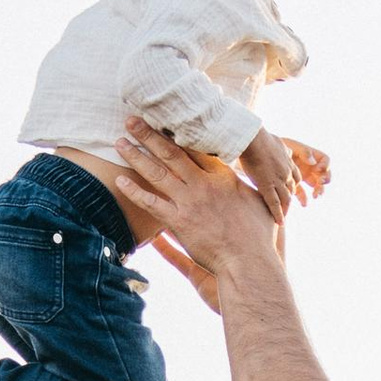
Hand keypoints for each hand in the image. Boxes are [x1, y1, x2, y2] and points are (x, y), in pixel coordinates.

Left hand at [117, 124, 285, 304]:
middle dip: (149, 135)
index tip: (163, 118)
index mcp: (223, 176)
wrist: (248, 262)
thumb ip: (249, 185)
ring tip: (120, 142)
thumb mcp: (260, 201)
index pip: (196, 147)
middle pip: (171, 152)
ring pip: (157, 172)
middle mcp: (203, 184)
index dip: (177, 131)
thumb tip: (256, 173)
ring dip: (136, 156)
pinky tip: (120, 181)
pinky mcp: (179, 222)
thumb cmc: (258, 236)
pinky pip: (150, 203)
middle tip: (131, 120)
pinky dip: (134, 191)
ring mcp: (189, 202)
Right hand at [242, 128, 296, 221]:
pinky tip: (280, 223)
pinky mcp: (267, 186)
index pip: (295, 179)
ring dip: (285, 210)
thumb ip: (283, 149)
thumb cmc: (261, 137)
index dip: (292, 187)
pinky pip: (274, 203)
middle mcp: (286, 173)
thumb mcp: (278, 141)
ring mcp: (277, 180)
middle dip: (289, 200)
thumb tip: (285, 149)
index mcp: (288, 162)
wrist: (253, 139)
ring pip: (285, 199)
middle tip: (286, 209)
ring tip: (282, 218)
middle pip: (291, 190)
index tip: (289, 192)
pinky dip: (278, 214)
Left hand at [285, 140, 331, 202]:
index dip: (325, 165)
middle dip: (325, 181)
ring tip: (315, 196)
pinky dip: (304, 199)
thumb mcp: (291, 145)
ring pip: (317, 186)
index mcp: (312, 155)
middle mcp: (311, 166)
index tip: (318, 170)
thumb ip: (303, 152)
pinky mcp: (296, 185)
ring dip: (318, 191)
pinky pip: (303, 193)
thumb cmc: (279, 146)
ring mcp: (304, 176)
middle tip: (319, 184)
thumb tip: (313, 162)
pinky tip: (304, 204)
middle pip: (325, 174)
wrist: (263, 153)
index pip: (325, 160)